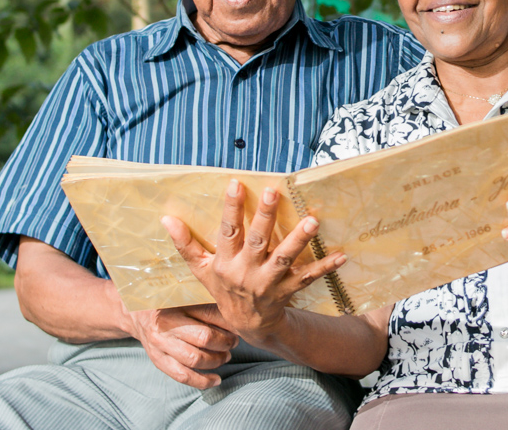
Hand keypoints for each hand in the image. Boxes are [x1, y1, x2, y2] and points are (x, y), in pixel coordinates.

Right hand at [125, 303, 237, 389]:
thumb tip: (236, 317)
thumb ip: (208, 305)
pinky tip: (216, 380)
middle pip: (204, 337)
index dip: (228, 323)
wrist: (138, 315)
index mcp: (177, 304)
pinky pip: (182, 376)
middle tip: (234, 342)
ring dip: (216, 361)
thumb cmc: (169, 305)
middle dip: (225, 343)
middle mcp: (167, 324)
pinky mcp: (158, 361)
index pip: (209, 314)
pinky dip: (202, 381)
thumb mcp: (186, 298)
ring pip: (195, 359)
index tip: (239, 327)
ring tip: (226, 356)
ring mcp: (161, 344)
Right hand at [162, 180, 345, 345]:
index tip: (236, 184)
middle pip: (257, 240)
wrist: (246, 324)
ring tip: (312, 221)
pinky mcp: (288, 290)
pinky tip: (341, 254)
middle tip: (274, 192)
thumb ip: (185, 244)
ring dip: (299, 240)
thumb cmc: (223, 288)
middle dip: (265, 216)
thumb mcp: (201, 269)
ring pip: (284, 258)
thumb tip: (166, 218)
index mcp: (225, 262)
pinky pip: (308, 278)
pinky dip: (325, 267)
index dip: (230, 208)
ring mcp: (268, 282)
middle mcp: (246, 271)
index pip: (228, 231)